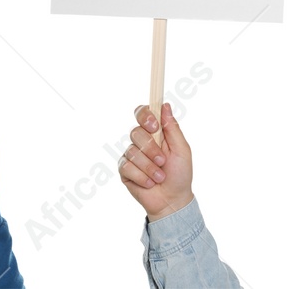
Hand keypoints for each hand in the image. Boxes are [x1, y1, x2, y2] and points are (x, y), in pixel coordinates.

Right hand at [121, 102, 194, 220]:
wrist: (172, 199)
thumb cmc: (180, 173)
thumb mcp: (182, 149)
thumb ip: (172, 128)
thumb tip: (165, 105)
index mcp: (156, 132)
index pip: (143, 113)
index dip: (145, 115)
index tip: (154, 125)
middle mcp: (142, 141)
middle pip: (136, 132)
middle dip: (151, 149)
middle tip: (163, 160)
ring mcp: (132, 156)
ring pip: (132, 151)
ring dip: (149, 167)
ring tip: (160, 176)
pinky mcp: (124, 171)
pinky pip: (127, 167)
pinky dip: (142, 176)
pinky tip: (150, 183)